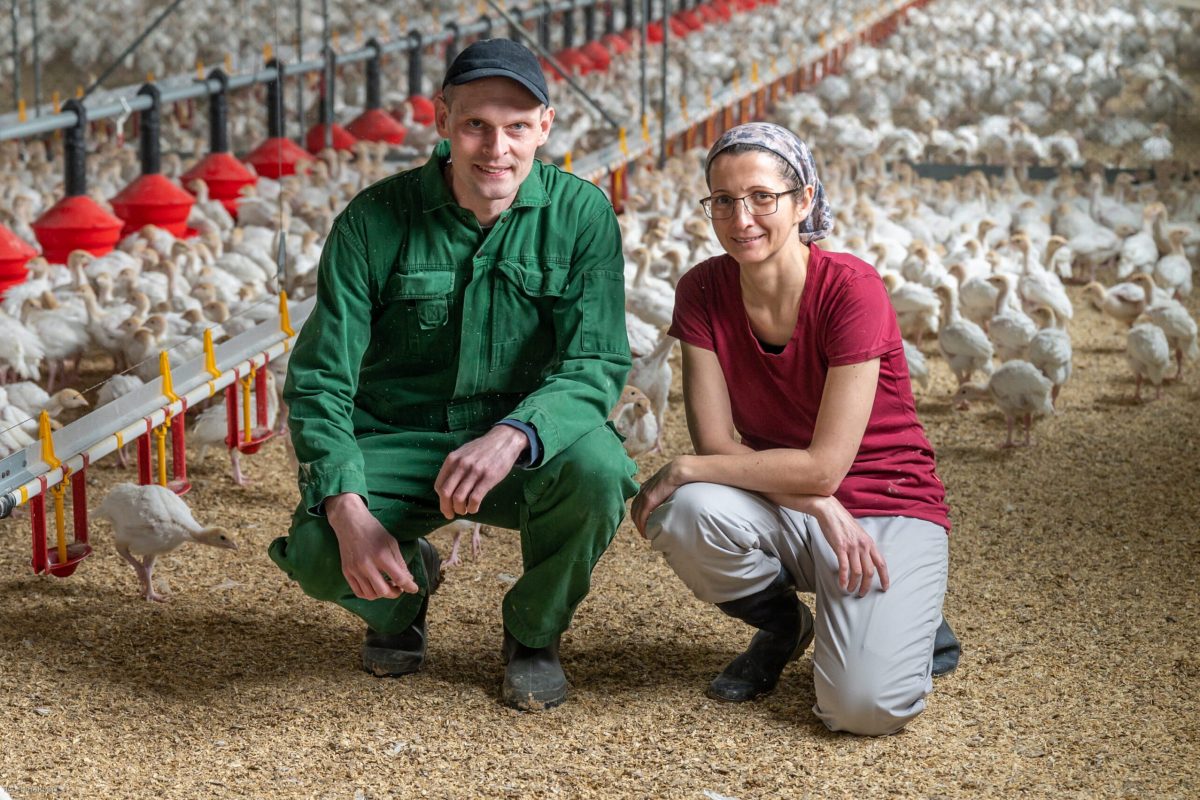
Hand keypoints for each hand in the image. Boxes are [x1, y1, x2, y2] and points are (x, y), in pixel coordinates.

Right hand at [325, 493, 418, 599]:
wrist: (350, 522)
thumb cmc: (373, 530)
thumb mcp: (391, 542)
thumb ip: (400, 562)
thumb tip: (408, 578)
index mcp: (381, 555)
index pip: (399, 578)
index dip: (410, 587)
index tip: (414, 589)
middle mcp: (367, 565)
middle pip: (384, 591)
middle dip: (395, 593)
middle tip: (399, 587)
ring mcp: (355, 570)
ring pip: (371, 595)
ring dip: (382, 594)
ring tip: (387, 585)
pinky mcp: (346, 572)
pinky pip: (358, 592)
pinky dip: (369, 594)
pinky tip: (374, 587)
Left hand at [434, 425, 526, 519]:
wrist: (504, 440)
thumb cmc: (483, 448)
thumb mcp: (463, 453)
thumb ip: (454, 468)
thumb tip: (446, 488)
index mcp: (452, 459)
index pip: (439, 485)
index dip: (441, 499)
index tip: (445, 505)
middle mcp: (461, 465)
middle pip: (446, 494)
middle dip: (446, 508)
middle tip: (451, 514)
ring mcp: (475, 471)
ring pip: (459, 498)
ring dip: (460, 509)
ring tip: (464, 511)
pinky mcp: (488, 478)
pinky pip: (475, 498)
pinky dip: (472, 507)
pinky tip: (474, 508)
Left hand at [630, 458, 687, 536]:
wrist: (680, 469)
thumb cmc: (679, 477)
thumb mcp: (668, 487)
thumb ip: (665, 494)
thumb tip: (671, 502)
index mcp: (646, 487)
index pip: (637, 504)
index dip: (639, 516)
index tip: (645, 525)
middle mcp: (642, 490)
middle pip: (634, 510)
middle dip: (637, 523)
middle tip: (645, 533)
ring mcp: (644, 494)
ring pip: (636, 515)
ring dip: (639, 526)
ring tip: (646, 535)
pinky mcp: (649, 499)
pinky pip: (641, 516)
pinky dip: (642, 526)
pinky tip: (646, 533)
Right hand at [771, 493, 889, 596]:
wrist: (830, 512)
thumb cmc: (843, 523)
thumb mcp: (858, 534)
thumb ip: (863, 546)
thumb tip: (865, 559)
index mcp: (869, 543)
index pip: (881, 564)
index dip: (885, 578)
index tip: (885, 588)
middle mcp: (863, 546)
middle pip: (870, 572)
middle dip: (867, 586)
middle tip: (861, 593)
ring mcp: (852, 547)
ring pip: (857, 572)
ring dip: (854, 584)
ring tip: (850, 590)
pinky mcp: (840, 547)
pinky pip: (844, 567)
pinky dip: (843, 578)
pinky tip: (841, 584)